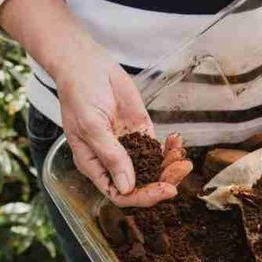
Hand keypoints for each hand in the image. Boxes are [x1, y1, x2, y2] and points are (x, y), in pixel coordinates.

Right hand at [54, 44, 190, 206]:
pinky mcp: (140, 131)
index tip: (164, 189)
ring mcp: (127, 146)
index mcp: (94, 165)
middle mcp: (112, 160)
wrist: (87, 65)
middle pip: (141, 184)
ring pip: (153, 168)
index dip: (142, 197)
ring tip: (182, 158)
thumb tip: (126, 187)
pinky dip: (170, 148)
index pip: (119, 193)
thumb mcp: (92, 127)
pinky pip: (158, 148)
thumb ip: (111, 156)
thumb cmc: (79, 94)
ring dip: (170, 166)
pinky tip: (177, 141)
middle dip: (163, 181)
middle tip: (181, 170)